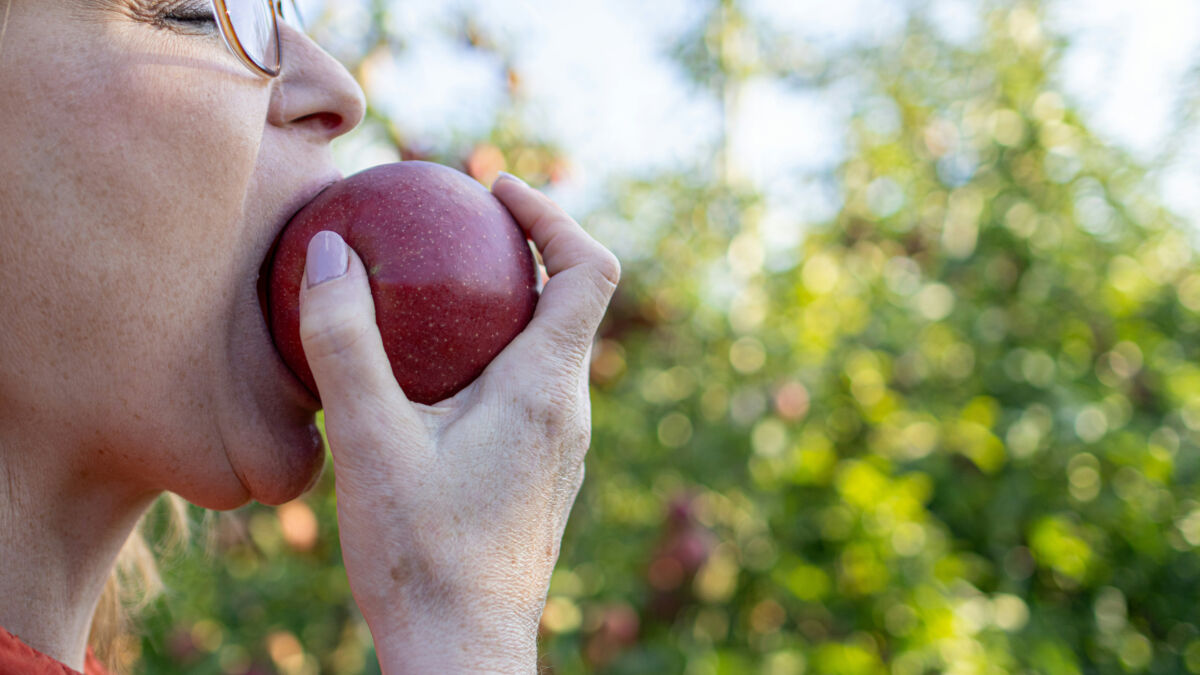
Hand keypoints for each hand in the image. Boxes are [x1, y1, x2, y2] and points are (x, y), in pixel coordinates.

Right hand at [296, 173, 619, 672]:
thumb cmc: (420, 554)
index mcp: (546, 388)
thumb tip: (334, 252)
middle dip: (521, 251)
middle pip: (570, 302)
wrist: (461, 650)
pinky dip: (492, 357)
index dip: (552, 214)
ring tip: (435, 295)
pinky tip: (429, 380)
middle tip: (454, 229)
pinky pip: (529, 390)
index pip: (587, 268)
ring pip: (547, 349)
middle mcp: (569, 412)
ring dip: (504, 307)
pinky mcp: (540, 473)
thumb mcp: (368, 440)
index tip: (496, 189)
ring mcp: (560, 447)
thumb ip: (345, 342)